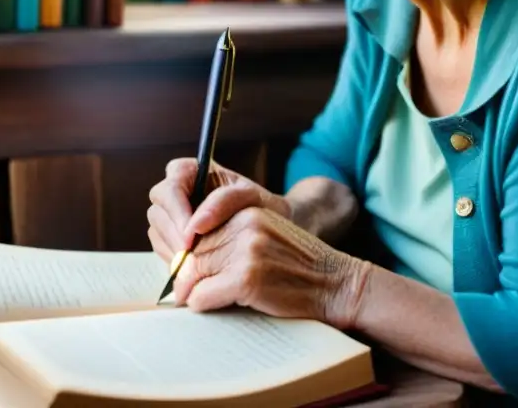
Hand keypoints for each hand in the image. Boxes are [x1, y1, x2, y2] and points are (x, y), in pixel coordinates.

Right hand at [146, 158, 290, 263]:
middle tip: (193, 257)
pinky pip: (162, 248)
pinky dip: (175, 259)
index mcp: (190, 172)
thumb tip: (195, 223)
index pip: (170, 187)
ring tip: (198, 263)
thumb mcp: (251, 197)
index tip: (191, 235)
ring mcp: (170, 215)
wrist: (268, 229)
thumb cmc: (261, 206)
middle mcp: (175, 191)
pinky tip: (195, 266)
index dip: (176, 212)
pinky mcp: (170, 236)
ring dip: (174, 250)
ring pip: (157, 232)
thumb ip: (225, 201)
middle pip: (158, 211)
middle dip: (175, 236)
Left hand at [172, 205, 370, 328]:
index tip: (189, 272)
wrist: (336, 284)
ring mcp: (246, 251)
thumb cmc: (298, 267)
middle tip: (186, 292)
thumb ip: (230, 240)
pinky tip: (217, 306)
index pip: (198, 230)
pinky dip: (202, 305)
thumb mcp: (265, 237)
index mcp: (247, 211)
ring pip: (192, 274)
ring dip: (194, 292)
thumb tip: (182, 263)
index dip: (190, 255)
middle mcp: (245, 226)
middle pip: (192, 252)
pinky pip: (202, 296)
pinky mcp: (246, 278)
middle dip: (188, 276)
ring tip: (205, 298)